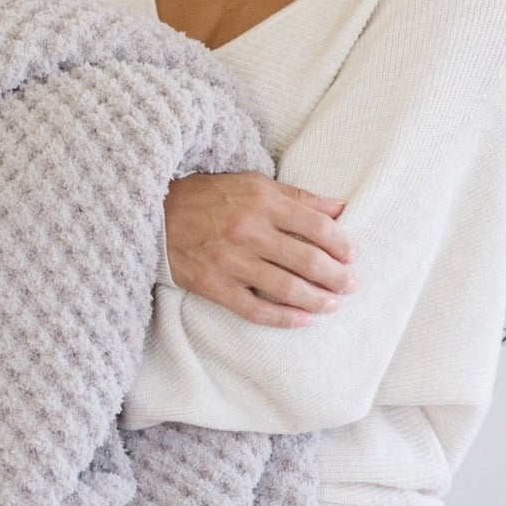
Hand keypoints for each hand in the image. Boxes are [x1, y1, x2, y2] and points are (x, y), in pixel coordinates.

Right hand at [161, 171, 356, 326]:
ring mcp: (231, 261)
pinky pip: (255, 310)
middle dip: (336, 276)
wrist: (154, 214)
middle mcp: (249, 232)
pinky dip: (283, 318)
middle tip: (350, 285)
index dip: (340, 244)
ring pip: (286, 288)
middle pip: (307, 260)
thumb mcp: (254, 184)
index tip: (351, 255)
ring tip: (333, 304)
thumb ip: (298, 197)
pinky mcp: (214, 286)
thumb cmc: (209, 197)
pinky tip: (303, 321)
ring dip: (317, 300)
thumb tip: (340, 209)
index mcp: (262, 202)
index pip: (316, 227)